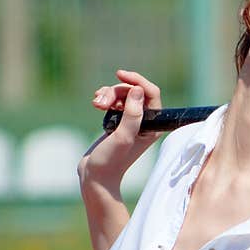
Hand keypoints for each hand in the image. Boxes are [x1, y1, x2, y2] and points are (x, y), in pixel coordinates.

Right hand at [77, 69, 163, 188]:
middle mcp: (145, 122)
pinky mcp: (118, 121)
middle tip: (100, 102)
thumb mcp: (123, 136)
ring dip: (108, 95)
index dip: (137, 80)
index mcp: (153, 126)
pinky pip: (114, 101)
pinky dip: (105, 98)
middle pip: (133, 92)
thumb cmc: (111, 160)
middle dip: (116, 91)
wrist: (95, 176)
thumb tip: (137, 89)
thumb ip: (132, 114)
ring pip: (122, 95)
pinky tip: (96, 104)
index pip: (151, 93)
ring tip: (96, 104)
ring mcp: (131, 121)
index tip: (119, 74)